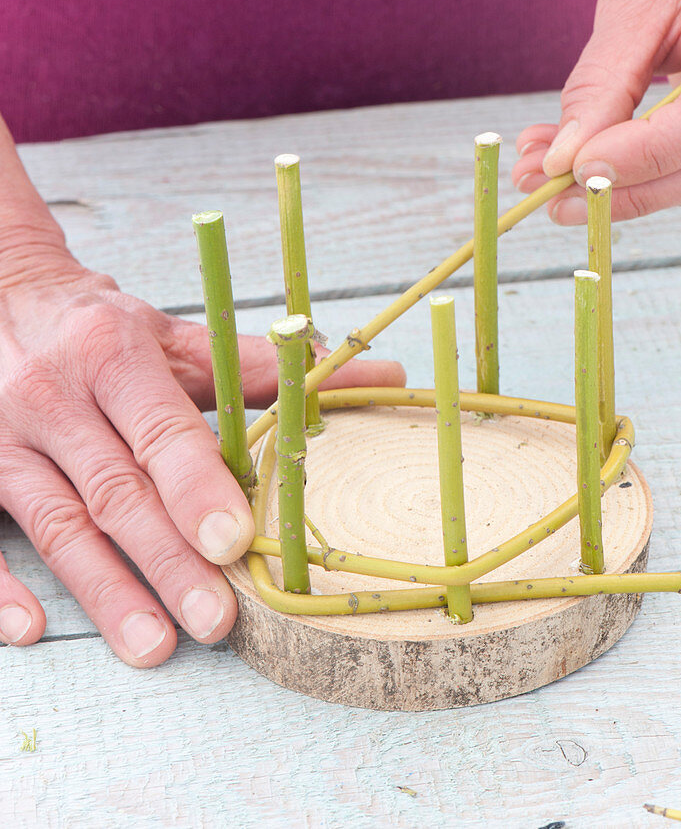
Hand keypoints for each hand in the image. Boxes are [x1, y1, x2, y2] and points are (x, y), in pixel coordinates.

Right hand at [0, 246, 403, 665]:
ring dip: (106, 589)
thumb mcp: (176, 339)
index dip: (196, 487)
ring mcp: (1, 436)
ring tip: (154, 644)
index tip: (233, 541)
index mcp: (112, 353)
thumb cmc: (104, 330)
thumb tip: (380, 376)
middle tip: (217, 620)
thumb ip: (265, 368)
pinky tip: (30, 629)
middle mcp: (52, 394)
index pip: (159, 428)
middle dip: (167, 560)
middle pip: (114, 489)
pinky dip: (0, 586)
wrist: (1, 298)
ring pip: (57, 524)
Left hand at [512, 0, 680, 223]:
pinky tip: (568, 158)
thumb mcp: (639, 0)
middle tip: (544, 194)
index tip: (574, 169)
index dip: (644, 156)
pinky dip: (630, 166)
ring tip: (540, 171)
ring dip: (619, 185)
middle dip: (622, 187)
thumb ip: (605, 84)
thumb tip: (564, 158)